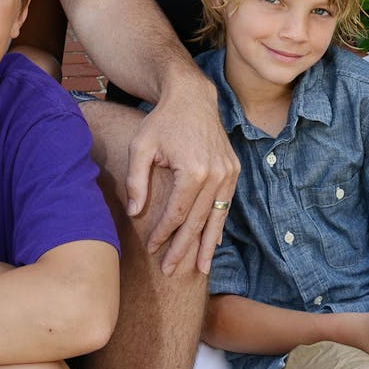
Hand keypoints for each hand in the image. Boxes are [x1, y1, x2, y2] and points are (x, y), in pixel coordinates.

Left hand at [123, 77, 238, 275]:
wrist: (192, 97)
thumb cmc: (162, 121)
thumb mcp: (141, 147)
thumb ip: (136, 181)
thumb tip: (135, 213)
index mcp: (193, 171)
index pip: (177, 213)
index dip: (164, 234)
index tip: (152, 249)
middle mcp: (216, 174)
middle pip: (198, 221)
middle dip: (184, 248)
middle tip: (171, 271)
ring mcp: (229, 173)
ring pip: (217, 218)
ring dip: (208, 245)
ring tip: (201, 270)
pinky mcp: (233, 170)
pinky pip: (225, 204)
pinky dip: (218, 224)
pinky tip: (213, 242)